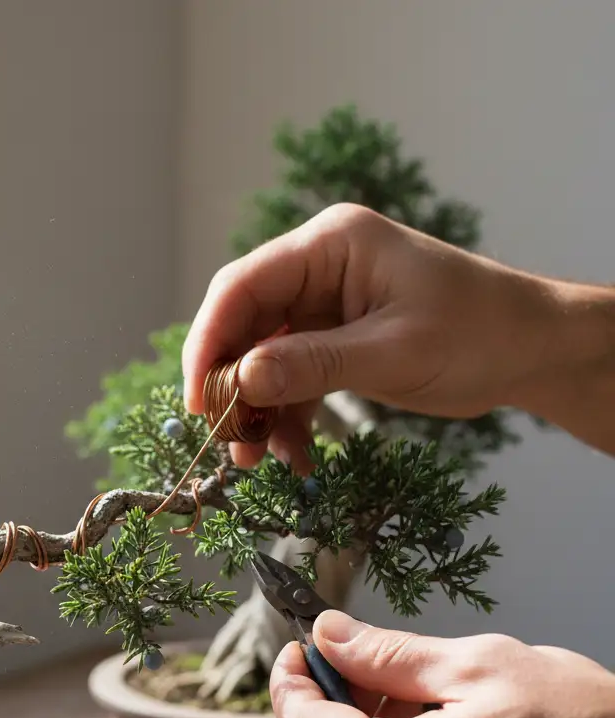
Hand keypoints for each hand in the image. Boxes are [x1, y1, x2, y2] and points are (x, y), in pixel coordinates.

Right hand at [182, 203, 614, 465]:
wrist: (530, 351)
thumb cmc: (479, 332)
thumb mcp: (394, 351)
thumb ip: (315, 363)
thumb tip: (242, 379)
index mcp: (330, 246)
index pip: (242, 286)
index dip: (209, 341)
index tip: (199, 399)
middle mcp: (317, 269)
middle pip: (244, 325)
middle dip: (231, 385)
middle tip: (225, 439)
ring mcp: (323, 307)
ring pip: (262, 358)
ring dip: (256, 410)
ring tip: (254, 460)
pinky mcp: (333, 341)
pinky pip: (290, 379)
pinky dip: (286, 417)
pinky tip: (292, 455)